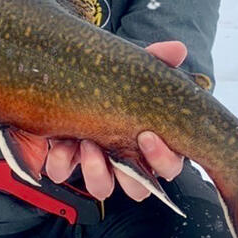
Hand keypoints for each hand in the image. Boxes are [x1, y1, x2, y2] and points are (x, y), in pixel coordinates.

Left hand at [45, 40, 186, 201]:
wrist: (73, 79)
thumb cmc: (115, 84)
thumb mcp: (136, 70)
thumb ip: (157, 59)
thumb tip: (177, 49)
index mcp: (151, 145)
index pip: (169, 166)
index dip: (162, 158)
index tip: (146, 136)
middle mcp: (125, 161)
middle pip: (138, 188)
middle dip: (126, 174)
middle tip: (112, 147)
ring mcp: (97, 165)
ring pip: (102, 188)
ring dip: (94, 171)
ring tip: (84, 144)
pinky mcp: (67, 162)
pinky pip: (64, 174)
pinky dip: (60, 162)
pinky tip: (59, 143)